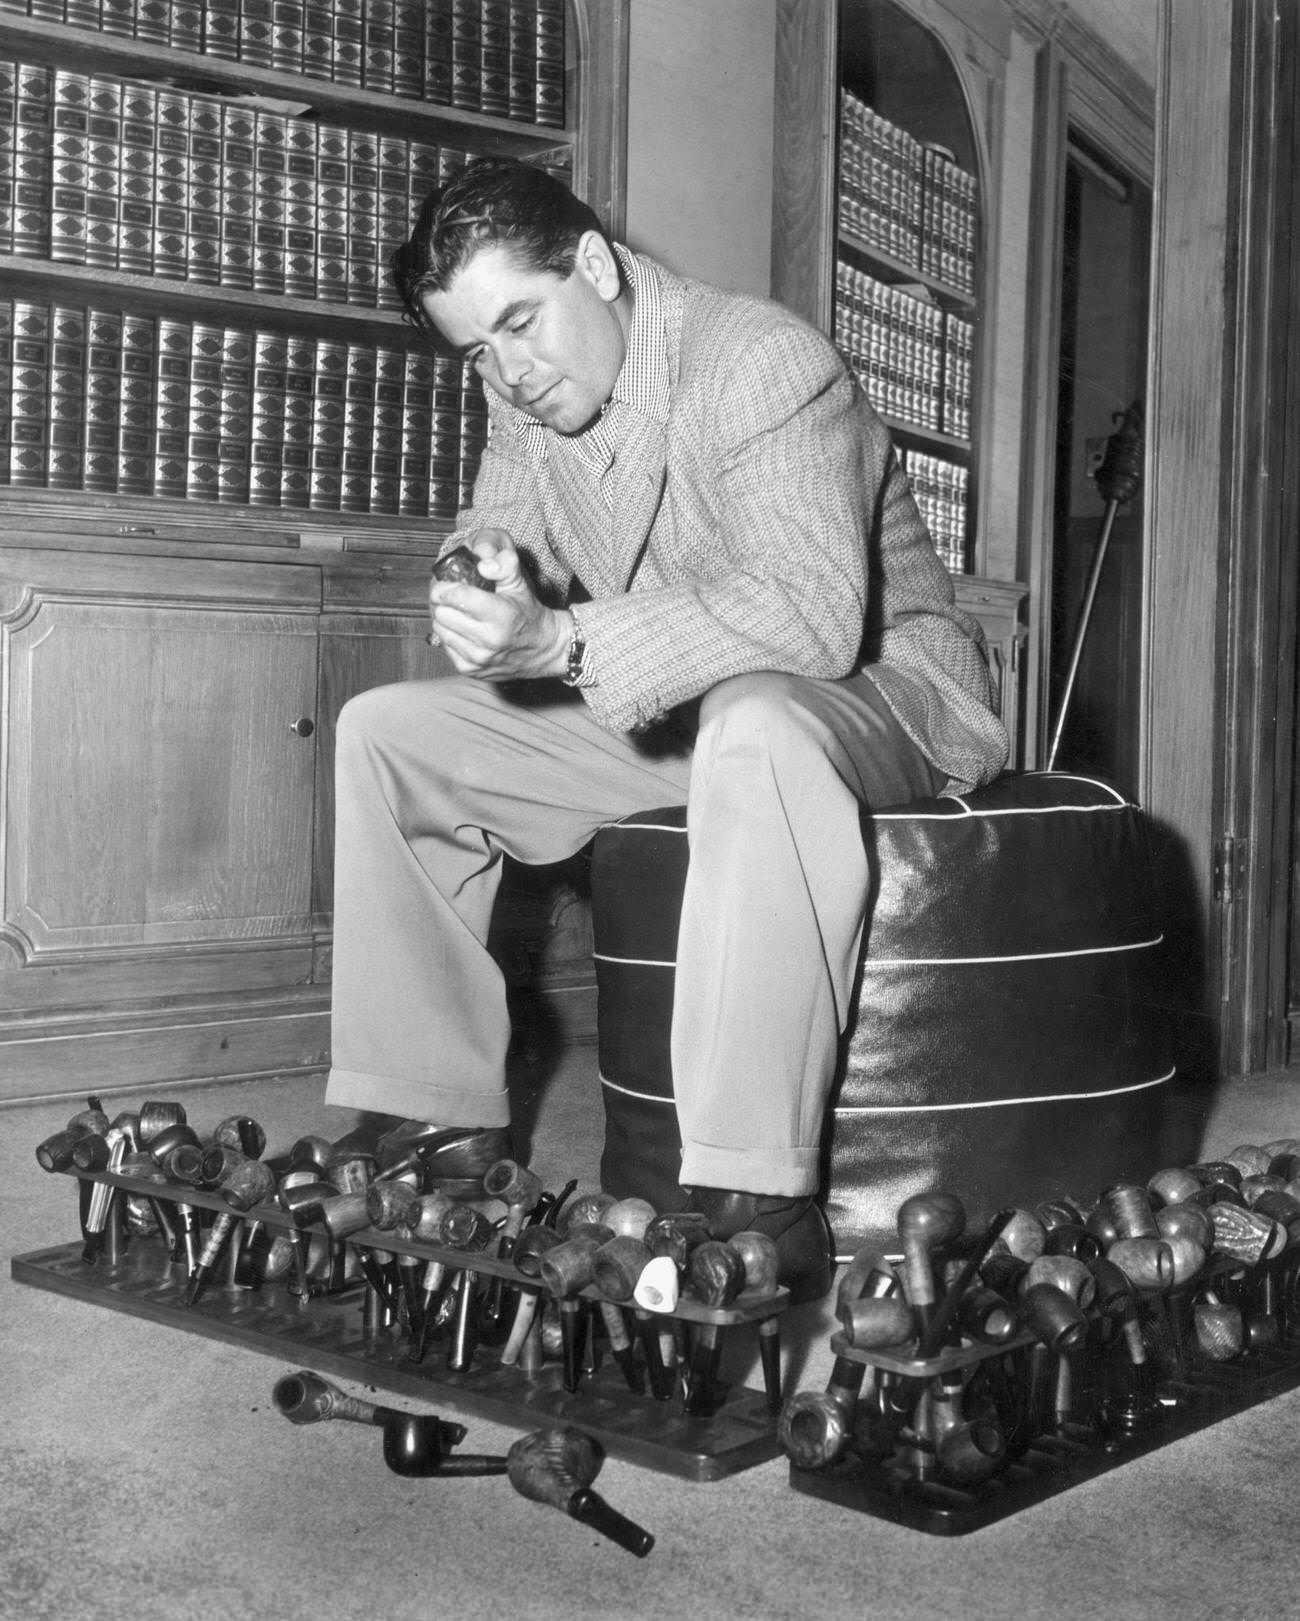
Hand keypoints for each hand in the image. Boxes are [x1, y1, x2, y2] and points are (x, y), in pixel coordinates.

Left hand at [429, 529, 571, 680]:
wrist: (544, 650)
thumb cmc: (528, 614)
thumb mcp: (520, 584)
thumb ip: (504, 565)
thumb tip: (482, 563)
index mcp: (501, 616)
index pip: (457, 597)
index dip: (444, 587)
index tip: (443, 583)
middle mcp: (488, 641)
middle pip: (442, 613)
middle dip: (442, 602)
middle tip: (449, 596)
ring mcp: (478, 659)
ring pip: (440, 630)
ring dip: (444, 618)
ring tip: (456, 612)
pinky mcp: (471, 670)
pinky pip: (445, 646)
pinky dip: (450, 636)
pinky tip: (463, 630)